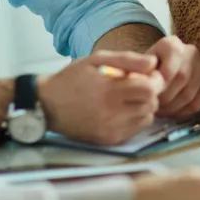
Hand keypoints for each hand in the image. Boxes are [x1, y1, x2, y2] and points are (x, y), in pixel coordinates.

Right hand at [38, 50, 163, 144]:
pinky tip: (123, 109)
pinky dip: (135, 118)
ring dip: (145, 106)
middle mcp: (110, 114)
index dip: (153, 80)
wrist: (46, 105)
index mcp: (108, 91)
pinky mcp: (108, 140)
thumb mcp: (96, 59)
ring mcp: (109, 130)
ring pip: (147, 118)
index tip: (148, 75)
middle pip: (151, 104)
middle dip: (150, 93)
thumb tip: (153, 63)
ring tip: (130, 97)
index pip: (149, 89)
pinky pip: (136, 129)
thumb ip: (127, 59)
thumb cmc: (72, 78)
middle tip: (139, 85)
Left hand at [146, 36, 199, 117]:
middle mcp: (191, 51)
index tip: (152, 91)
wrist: (156, 77)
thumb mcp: (135, 69)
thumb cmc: (144, 74)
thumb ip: (138, 72)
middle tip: (154, 106)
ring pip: (190, 92)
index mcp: (171, 43)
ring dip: (174, 107)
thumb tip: (146, 79)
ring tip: (162, 110)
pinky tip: (175, 112)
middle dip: (165, 97)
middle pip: (182, 77)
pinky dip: (187, 111)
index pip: (173, 56)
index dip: (163, 77)